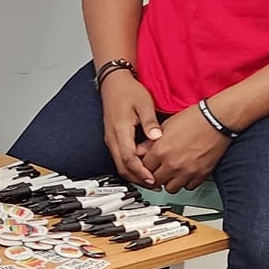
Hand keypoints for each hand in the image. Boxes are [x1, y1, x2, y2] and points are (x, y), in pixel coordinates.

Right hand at [99, 71, 161, 187]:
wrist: (113, 83)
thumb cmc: (127, 91)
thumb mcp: (143, 103)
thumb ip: (150, 121)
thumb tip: (157, 136)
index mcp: (120, 130)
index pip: (128, 158)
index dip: (140, 171)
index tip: (152, 178)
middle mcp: (113, 138)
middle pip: (122, 167)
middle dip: (138, 178)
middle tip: (155, 185)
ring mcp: (111, 139)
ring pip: (120, 164)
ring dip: (134, 174)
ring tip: (151, 179)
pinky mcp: (113, 139)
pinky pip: (120, 158)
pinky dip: (131, 167)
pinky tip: (143, 167)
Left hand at [138, 106, 228, 194]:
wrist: (216, 120)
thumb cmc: (193, 119)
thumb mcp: (165, 126)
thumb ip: (150, 143)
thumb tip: (139, 152)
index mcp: (161, 151)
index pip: (143, 168)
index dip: (144, 166)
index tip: (148, 165)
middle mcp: (172, 164)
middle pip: (154, 181)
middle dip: (154, 176)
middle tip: (158, 170)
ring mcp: (187, 171)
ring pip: (170, 188)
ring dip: (169, 181)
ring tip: (172, 172)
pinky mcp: (200, 175)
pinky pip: (188, 187)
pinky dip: (185, 182)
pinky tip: (185, 172)